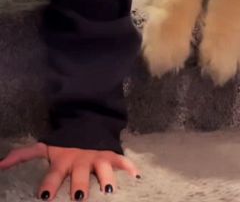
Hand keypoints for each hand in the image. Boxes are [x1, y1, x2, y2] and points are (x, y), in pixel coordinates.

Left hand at [0, 142, 138, 200]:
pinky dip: (129, 166)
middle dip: (79, 186)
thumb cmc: (64, 141)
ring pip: (102, 169)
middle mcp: (80, 160)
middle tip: (78, 198)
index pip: (54, 174)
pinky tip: (136, 175)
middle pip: (80, 176)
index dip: (50, 185)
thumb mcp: (44, 146)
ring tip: (108, 190)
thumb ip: (24, 155)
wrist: (87, 123)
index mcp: (62, 159)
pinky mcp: (110, 153)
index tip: (45, 197)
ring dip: (106, 178)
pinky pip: (121, 159)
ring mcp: (97, 157)